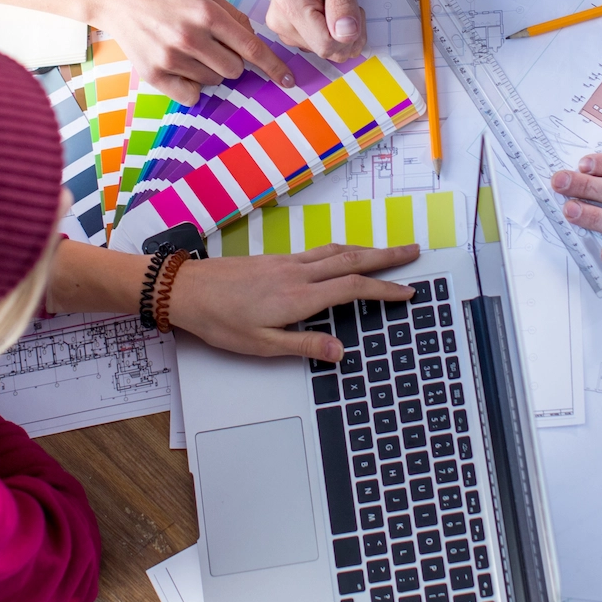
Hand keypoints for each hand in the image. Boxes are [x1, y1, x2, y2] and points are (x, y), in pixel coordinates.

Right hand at [95, 0, 296, 104]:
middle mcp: (190, 37)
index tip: (287, 79)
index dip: (273, 66)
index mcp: (206, 13)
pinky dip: (192, 86)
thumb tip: (254, 40)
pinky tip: (180, 67)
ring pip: (213, 82)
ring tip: (189, 49)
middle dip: (232, 62)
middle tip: (213, 46)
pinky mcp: (154, 74)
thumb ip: (231, 15)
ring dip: (209, 71)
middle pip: (235, 70)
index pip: (251, 48)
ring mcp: (171, 58)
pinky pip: (191, 96)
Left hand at [170, 244, 419, 359]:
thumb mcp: (261, 345)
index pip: (353, 288)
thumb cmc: (219, 321)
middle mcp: (298, 273)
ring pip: (336, 250)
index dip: (384, 289)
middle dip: (386, 256)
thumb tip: (340, 352)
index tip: (408, 291)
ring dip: (367, 249)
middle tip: (414, 251)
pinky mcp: (276, 258)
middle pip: (352, 259)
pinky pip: (319, 250)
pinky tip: (343, 254)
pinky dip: (342, 250)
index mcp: (299, 296)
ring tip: (387, 251)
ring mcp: (287, 262)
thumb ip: (304, 345)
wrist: (187, 289)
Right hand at [267, 0, 366, 60]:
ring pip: (327, 51)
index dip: (349, 33)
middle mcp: (281, 20)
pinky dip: (337, 32)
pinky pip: (323, 45)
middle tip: (350, 2)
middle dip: (349, 33)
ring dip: (344, 32)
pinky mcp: (294, 31)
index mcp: (290, 3)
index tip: (354, 8)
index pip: (325, 44)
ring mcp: (286, 28)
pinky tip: (333, 9)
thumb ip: (342, 0)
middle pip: (327, 50)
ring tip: (339, 1)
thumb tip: (346, 33)